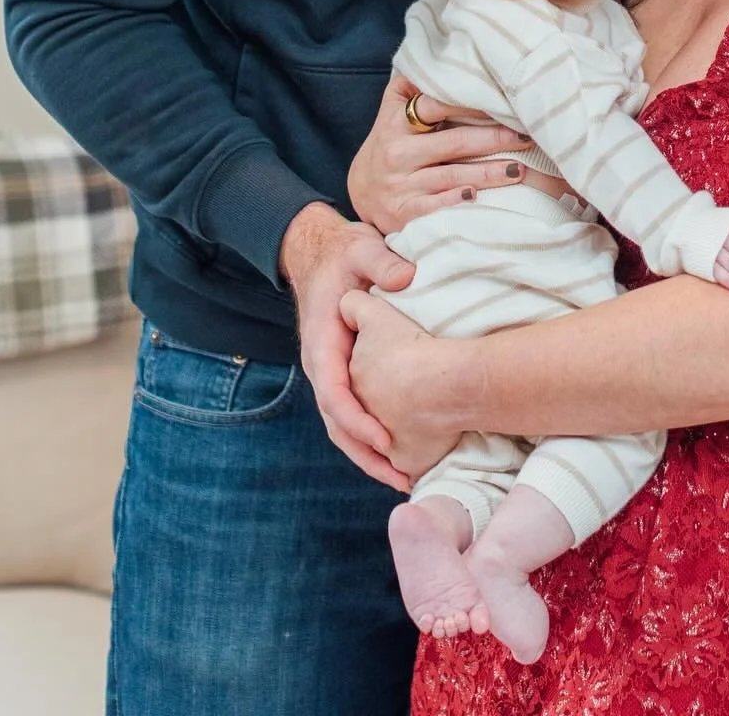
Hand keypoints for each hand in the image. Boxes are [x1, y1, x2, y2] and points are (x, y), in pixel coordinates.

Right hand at [280, 202, 415, 487]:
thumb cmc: (344, 254)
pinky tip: (400, 454)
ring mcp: (331, 374)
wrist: (321, 253)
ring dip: (369, 456)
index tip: (385, 440)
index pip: (334, 393)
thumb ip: (382, 262)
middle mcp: (322, 367)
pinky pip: (353, 415)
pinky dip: (371, 438)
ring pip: (343, 427)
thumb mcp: (362, 249)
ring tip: (405, 479)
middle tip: (403, 479)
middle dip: (366, 455)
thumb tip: (407, 279)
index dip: (358, 421)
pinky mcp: (344, 376)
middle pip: (337, 424)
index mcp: (323, 343)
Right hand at [347, 72, 536, 233]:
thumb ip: (412, 86)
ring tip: (519, 169)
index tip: (502, 101)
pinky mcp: (404, 213)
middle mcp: (399, 153)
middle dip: (493, 139)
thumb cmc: (390, 144)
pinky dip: (456, 202)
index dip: (469, 103)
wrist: (361, 192)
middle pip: (453, 143)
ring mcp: (401, 184)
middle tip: (525, 136)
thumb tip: (442, 54)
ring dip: (488, 174)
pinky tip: (478, 197)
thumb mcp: (391, 111)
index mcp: (397, 123)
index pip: (435, 107)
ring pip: (451, 176)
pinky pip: (434, 207)